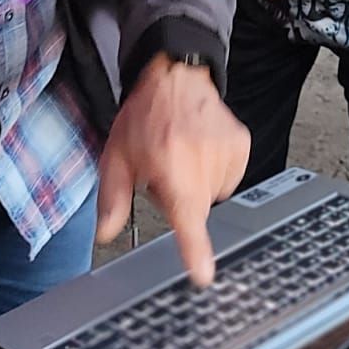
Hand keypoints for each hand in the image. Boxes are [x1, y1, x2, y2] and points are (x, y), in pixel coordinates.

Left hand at [95, 54, 250, 286]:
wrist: (176, 74)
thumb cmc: (146, 113)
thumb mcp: (116, 154)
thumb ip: (111, 197)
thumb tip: (105, 233)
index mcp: (171, 164)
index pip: (185, 216)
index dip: (194, 249)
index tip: (203, 274)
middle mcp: (203, 159)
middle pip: (196, 207)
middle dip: (179, 197)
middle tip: (165, 169)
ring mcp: (227, 151)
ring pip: (213, 195)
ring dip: (197, 184)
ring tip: (183, 154)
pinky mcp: (242, 145)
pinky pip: (229, 179)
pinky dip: (214, 171)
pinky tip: (200, 150)